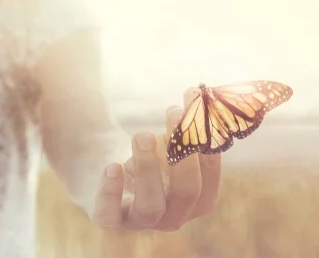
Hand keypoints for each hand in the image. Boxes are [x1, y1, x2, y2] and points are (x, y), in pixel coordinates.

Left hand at [91, 88, 221, 230]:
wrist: (108, 179)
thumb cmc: (149, 159)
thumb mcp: (168, 145)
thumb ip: (184, 130)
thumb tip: (196, 97)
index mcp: (196, 199)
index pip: (209, 174)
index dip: (206, 139)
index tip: (196, 102)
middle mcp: (174, 216)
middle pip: (187, 192)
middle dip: (182, 152)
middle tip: (172, 112)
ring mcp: (141, 222)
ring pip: (151, 205)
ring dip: (149, 168)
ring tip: (142, 135)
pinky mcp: (110, 220)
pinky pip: (110, 215)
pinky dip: (111, 191)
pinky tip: (113, 167)